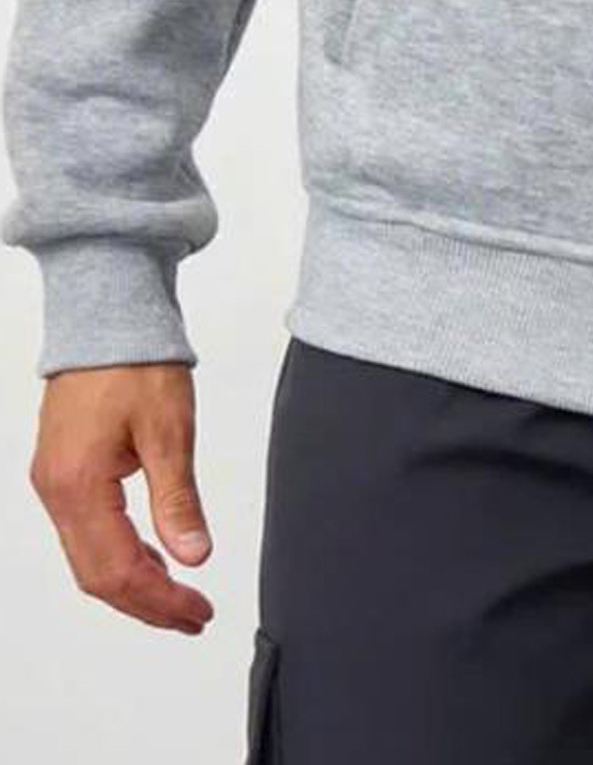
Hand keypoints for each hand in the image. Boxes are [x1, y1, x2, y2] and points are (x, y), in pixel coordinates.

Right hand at [30, 364, 214, 632]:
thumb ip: (178, 499)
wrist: (106, 317)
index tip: (196, 614)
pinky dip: (119, 553)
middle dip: (147, 603)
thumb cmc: (136, 362)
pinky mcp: (62, 471)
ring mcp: (54, 483)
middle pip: (96, 575)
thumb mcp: (169, 430)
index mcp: (79, 486)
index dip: (159, 601)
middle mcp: (56, 491)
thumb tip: (194, 556)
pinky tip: (152, 556)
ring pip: (88, 558)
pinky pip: (85, 532)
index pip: (118, 570)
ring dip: (132, 583)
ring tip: (179, 596)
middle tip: (193, 616)